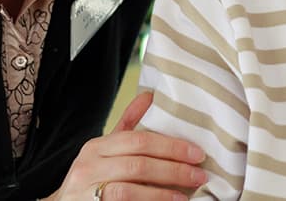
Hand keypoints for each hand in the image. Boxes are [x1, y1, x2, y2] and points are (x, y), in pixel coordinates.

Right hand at [43, 91, 206, 199]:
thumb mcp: (106, 149)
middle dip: (173, 170)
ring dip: (161, 194)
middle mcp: (88, 168)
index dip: (171, 146)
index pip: (138, 141)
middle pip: (137, 166)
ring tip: (184, 196)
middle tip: (198, 175)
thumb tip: (150, 95)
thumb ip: (128, 124)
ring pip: (128, 191)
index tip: (196, 153)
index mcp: (96, 147)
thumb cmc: (92, 177)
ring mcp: (87, 193)